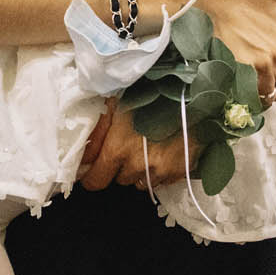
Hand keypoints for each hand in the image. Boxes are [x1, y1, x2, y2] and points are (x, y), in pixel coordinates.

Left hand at [79, 98, 198, 190]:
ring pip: (142, 182)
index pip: (96, 180)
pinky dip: (160, 170)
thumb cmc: (151, 93)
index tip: (93, 171)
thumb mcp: (115, 103)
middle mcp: (138, 165)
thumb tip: (83, 154)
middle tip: (127, 147)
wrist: (192, 93)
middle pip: (120, 179)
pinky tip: (164, 150)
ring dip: (140, 170)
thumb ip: (97, 130)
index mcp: (118, 149)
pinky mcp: (179, 172)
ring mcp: (161, 171)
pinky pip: (162, 180)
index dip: (92, 176)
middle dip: (120, 167)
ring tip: (148, 147)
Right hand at [194, 0, 275, 103]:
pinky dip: (244, 92)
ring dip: (258, 92)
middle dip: (272, 89)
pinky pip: (249, 92)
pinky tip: (239, 85)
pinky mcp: (243, 69)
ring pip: (266, 93)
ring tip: (249, 85)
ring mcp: (262, 65)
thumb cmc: (248, 0)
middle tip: (261, 83)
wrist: (221, 1)